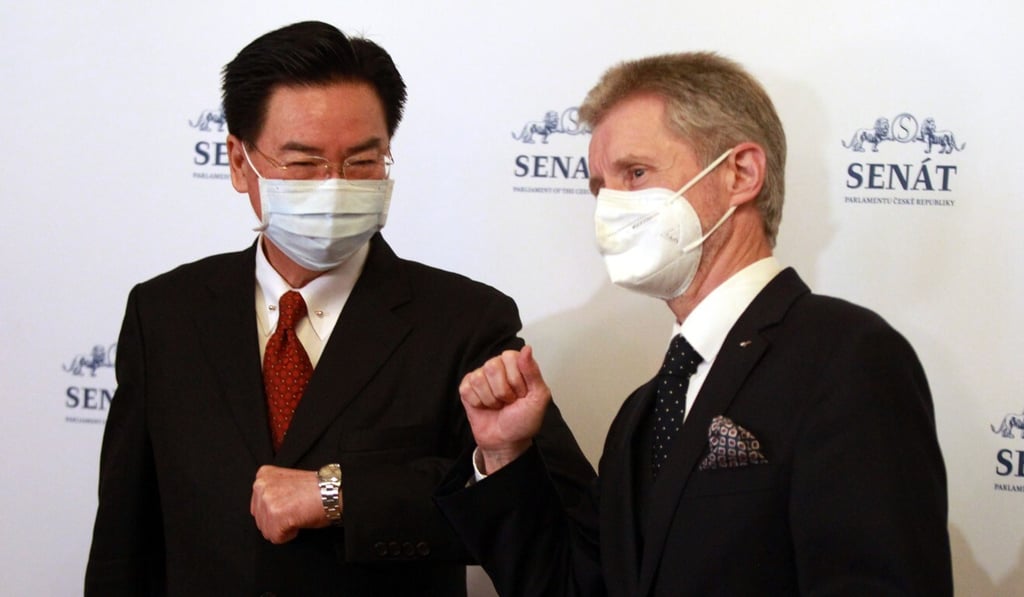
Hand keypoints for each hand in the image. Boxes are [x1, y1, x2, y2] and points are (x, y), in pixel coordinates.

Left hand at [250, 465, 329, 543]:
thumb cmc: (316, 489)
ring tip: (298, 513)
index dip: (276, 511)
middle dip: (277, 521)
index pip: (258, 507)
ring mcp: (267, 500)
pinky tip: (300, 520)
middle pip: (260, 520)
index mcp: (263, 475)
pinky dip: (289, 534)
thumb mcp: (286, 482)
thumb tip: (263, 512)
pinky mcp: (275, 515)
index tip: (291, 504)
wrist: (332, 491)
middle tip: (296, 509)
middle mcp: (261, 485)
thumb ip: (271, 492)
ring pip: (267, 531)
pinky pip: (276, 538)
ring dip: (284, 528)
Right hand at [459, 346, 550, 473]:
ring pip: (479, 379)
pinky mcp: (467, 388)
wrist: (507, 441)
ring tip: (498, 405)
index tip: (522, 393)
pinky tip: (485, 407)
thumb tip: (526, 349)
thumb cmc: (524, 420)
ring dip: (491, 399)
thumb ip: (533, 372)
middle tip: (509, 401)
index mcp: (516, 364)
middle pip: (492, 367)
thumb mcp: (538, 397)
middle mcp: (498, 366)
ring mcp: (481, 376)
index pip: (510, 357)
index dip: (516, 380)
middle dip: (503, 391)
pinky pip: (467, 389)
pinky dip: (478, 404)